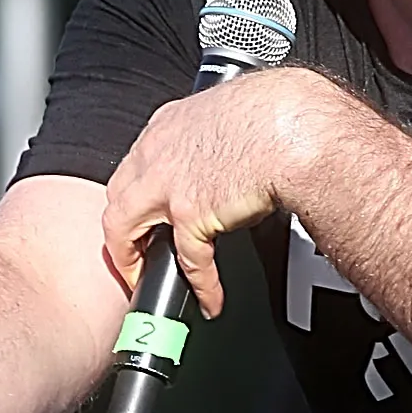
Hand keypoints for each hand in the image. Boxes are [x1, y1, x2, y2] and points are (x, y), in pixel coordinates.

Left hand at [101, 70, 320, 315]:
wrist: (294, 124)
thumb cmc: (279, 113)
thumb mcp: (229, 114)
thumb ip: (216, 139)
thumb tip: (231, 160)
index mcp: (169, 125)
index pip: (136, 164)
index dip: (136, 194)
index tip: (144, 213)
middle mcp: (158, 152)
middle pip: (117, 197)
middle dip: (122, 229)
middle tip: (135, 252)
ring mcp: (167, 183)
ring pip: (124, 228)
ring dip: (132, 259)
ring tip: (145, 280)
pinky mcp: (189, 213)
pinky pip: (187, 260)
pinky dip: (200, 285)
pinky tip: (210, 299)